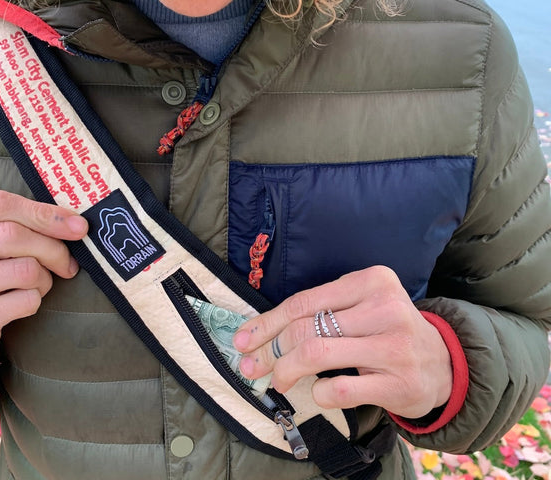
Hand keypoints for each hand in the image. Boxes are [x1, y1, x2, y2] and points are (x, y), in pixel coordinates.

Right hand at [0, 191, 87, 380]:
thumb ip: (10, 228)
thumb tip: (73, 223)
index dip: (43, 212)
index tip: (76, 225)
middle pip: (12, 234)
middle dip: (53, 249)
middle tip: (67, 264)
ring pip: (24, 269)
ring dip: (44, 279)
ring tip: (34, 286)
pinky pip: (25, 300)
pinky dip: (35, 301)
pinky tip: (20, 305)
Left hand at [233, 266, 452, 418]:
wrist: (441, 362)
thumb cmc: (387, 330)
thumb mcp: (359, 308)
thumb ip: (319, 312)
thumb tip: (258, 332)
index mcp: (371, 281)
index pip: (303, 302)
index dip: (266, 323)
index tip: (242, 339)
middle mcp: (385, 307)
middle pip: (306, 329)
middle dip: (269, 350)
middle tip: (252, 365)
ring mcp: (394, 346)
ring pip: (317, 354)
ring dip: (285, 371)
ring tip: (278, 380)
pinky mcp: (399, 383)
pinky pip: (341, 389)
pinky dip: (319, 393)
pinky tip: (318, 392)